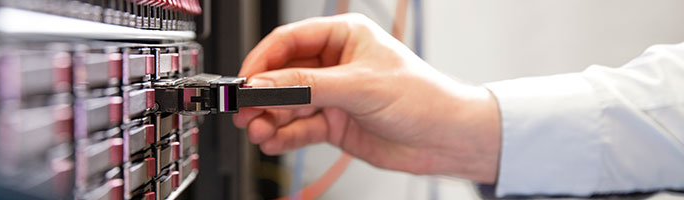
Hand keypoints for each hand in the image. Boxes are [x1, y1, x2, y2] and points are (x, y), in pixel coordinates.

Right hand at [233, 13, 501, 182]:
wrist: (447, 139)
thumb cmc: (422, 97)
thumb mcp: (358, 86)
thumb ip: (306, 87)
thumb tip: (264, 84)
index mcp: (343, 37)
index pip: (289, 42)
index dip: (262, 61)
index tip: (244, 81)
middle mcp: (335, 64)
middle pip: (283, 75)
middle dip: (262, 95)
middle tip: (244, 111)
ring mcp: (333, 95)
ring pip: (288, 104)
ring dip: (270, 118)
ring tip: (258, 131)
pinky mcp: (335, 123)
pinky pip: (300, 127)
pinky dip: (284, 135)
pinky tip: (273, 141)